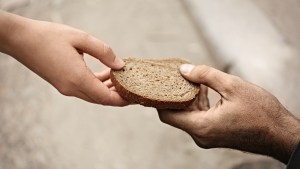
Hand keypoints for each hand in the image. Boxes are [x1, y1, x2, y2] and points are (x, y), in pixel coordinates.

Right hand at [0, 11, 127, 105]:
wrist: (20, 39)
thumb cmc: (49, 36)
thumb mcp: (81, 39)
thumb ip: (104, 52)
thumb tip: (121, 66)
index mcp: (77, 79)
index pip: (106, 98)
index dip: (122, 100)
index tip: (136, 98)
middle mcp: (72, 88)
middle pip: (101, 99)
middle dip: (118, 95)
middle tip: (133, 87)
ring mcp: (65, 88)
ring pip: (93, 94)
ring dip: (108, 89)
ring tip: (122, 78)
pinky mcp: (62, 84)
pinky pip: (85, 89)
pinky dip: (98, 84)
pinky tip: (106, 74)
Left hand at [158, 64, 299, 163]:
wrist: (280, 134)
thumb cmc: (261, 113)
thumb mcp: (233, 86)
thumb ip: (205, 75)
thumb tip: (183, 69)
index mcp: (201, 126)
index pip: (166, 114)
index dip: (160, 98)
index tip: (159, 83)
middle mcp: (200, 135)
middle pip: (176, 113)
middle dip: (175, 94)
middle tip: (176, 75)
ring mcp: (207, 136)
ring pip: (188, 114)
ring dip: (188, 97)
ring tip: (192, 78)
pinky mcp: (214, 134)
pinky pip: (199, 117)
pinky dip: (198, 103)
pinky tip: (204, 88)